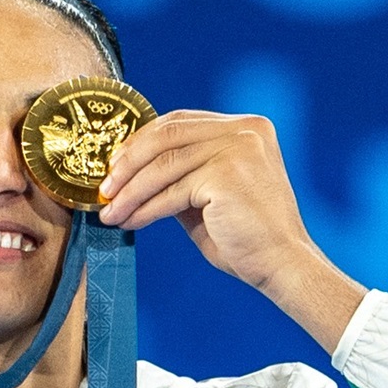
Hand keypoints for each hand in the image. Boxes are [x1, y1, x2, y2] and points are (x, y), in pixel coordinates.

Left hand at [95, 110, 365, 350]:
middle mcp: (245, 129)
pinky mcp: (226, 173)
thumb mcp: (209, 194)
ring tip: (110, 211)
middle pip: (167, 135)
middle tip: (105, 189)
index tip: (115, 165)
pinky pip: (171, 190)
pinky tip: (130, 221)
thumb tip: (129, 170)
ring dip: (130, 191)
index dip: (141, 141)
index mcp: (246, 127)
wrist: (282, 265)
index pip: (179, 121)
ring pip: (163, 165)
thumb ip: (180, 174)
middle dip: (128, 163)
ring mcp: (238, 148)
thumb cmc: (246, 236)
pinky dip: (145, 207)